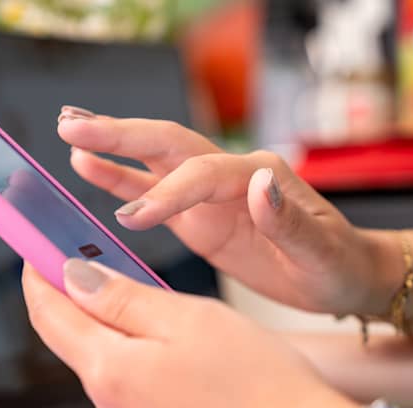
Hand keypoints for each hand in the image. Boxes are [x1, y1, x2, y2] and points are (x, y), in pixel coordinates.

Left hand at [22, 258, 356, 407]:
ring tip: (184, 336)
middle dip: (95, 311)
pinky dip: (155, 385)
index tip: (37, 254)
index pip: (49, 316)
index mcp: (110, 373)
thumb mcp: (191, 320)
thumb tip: (73, 278)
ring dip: (133, 351)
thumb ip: (122, 299)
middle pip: (84, 348)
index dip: (39, 278)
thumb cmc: (263, 389)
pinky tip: (198, 381)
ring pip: (118, 379)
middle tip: (124, 278)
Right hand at [57, 107, 398, 316]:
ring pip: (153, 163)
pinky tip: (91, 170)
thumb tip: (261, 184)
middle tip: (72, 127)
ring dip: (112, 148)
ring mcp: (210, 195)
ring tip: (71, 137)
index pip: (201, 174)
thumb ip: (288, 220)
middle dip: (119, 136)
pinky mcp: (198, 217)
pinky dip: (120, 182)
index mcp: (259, 175)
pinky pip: (153, 193)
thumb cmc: (335, 263)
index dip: (166, 194)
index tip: (132, 219)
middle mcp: (230, 175)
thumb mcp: (322, 251)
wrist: (341, 276)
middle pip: (167, 145)